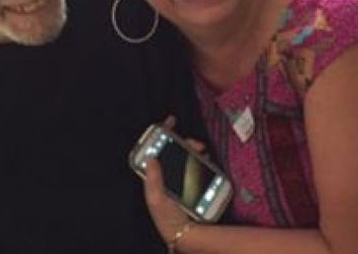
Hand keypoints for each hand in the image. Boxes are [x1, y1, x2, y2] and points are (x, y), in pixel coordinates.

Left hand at [143, 117, 205, 246]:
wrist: (187, 235)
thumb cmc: (168, 219)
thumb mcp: (156, 199)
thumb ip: (153, 178)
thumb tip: (150, 156)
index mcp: (155, 177)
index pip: (156, 151)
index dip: (161, 135)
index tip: (169, 121)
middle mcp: (168, 176)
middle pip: (175, 151)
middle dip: (184, 142)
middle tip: (194, 143)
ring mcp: (183, 180)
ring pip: (189, 157)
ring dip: (195, 150)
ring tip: (201, 150)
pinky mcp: (196, 185)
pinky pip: (200, 168)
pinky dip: (204, 161)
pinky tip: (207, 159)